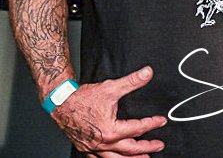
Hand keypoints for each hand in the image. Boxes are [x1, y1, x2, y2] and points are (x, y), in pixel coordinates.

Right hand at [52, 66, 166, 157]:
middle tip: (158, 146)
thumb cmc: (83, 98)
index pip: (138, 128)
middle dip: (147, 148)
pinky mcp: (85, 147)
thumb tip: (147, 73)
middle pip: (130, 149)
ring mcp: (93, 147)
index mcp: (111, 130)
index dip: (152, 124)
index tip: (161, 121)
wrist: (61, 103)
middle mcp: (103, 142)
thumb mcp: (111, 87)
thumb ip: (132, 81)